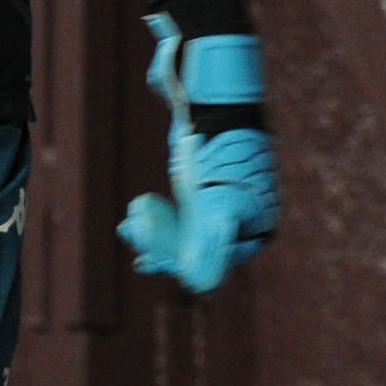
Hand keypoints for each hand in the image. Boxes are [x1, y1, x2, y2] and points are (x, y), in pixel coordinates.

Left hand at [117, 15, 278, 294]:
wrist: (212, 97)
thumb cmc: (219, 152)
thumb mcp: (214, 202)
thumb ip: (209, 245)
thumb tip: (201, 287)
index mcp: (258, 227)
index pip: (218, 265)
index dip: (183, 266)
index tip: (149, 261)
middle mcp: (243, 219)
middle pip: (200, 252)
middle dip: (165, 252)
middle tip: (137, 254)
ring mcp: (221, 202)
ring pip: (186, 235)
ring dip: (156, 237)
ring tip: (128, 228)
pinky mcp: (202, 187)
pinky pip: (180, 215)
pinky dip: (157, 219)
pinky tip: (134, 216)